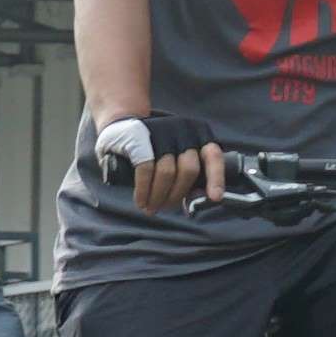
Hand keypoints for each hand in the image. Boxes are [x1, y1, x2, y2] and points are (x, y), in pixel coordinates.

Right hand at [96, 113, 222, 214]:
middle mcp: (183, 129)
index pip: (213, 156)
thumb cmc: (153, 149)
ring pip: (167, 172)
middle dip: (177, 195)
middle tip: (165, 208)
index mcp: (198, 134)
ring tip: (150, 208)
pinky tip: (141, 200)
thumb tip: (196, 200)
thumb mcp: (176, 157)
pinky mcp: (138, 135)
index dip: (216, 179)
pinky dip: (143, 190)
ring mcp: (161, 130)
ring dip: (158, 196)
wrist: (119, 127)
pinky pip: (146, 169)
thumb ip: (188, 175)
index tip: (215, 198)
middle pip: (189, 170)